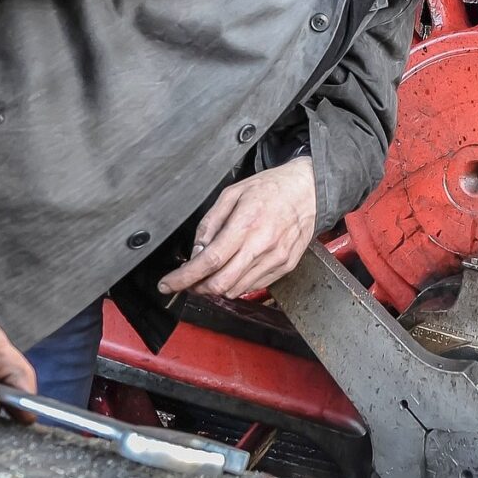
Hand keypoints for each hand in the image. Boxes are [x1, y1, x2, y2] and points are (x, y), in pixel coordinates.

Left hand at [159, 157, 317, 300]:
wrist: (309, 189)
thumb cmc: (272, 188)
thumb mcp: (232, 194)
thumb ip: (210, 223)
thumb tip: (196, 251)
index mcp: (246, 224)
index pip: (209, 261)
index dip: (184, 277)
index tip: (168, 284)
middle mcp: (262, 246)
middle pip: (221, 283)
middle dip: (197, 287)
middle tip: (188, 281)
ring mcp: (276, 259)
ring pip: (236, 290)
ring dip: (217, 288)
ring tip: (210, 274)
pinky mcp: (285, 266)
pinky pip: (254, 287)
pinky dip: (237, 284)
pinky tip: (233, 270)